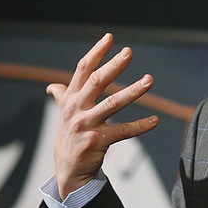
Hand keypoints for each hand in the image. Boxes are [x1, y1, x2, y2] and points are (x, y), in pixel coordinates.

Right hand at [46, 33, 158, 198]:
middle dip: (114, 65)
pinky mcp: (98, 141)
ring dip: (133, 91)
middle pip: (97, 82)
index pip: (83, 69)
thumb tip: (52, 86)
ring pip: (113, 104)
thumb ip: (62, 97)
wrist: (68, 170)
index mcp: (71, 98)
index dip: (96, 52)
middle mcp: (77, 109)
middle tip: (129, 52)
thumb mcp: (64, 115)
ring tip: (150, 80)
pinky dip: (140, 126)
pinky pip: (123, 131)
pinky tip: (155, 120)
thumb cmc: (69, 137)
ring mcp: (87, 125)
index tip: (110, 37)